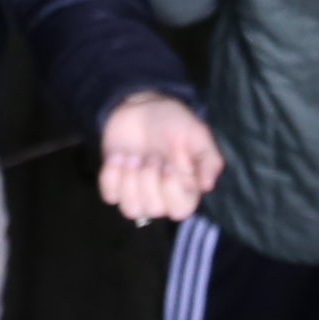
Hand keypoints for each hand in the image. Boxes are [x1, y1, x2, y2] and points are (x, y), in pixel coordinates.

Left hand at [97, 92, 222, 224]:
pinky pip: (110, 197)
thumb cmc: (173, 124)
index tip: (170, 161)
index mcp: (186, 192)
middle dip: (149, 176)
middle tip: (151, 154)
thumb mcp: (197, 135)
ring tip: (133, 156)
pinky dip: (111, 175)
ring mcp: (137, 196)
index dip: (171, 185)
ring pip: (130, 209)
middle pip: (153, 209)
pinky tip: (119, 158)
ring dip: (129, 178)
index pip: (179, 210)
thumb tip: (207, 186)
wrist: (141, 109)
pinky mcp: (115, 188)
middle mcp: (163, 200)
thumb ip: (208, 160)